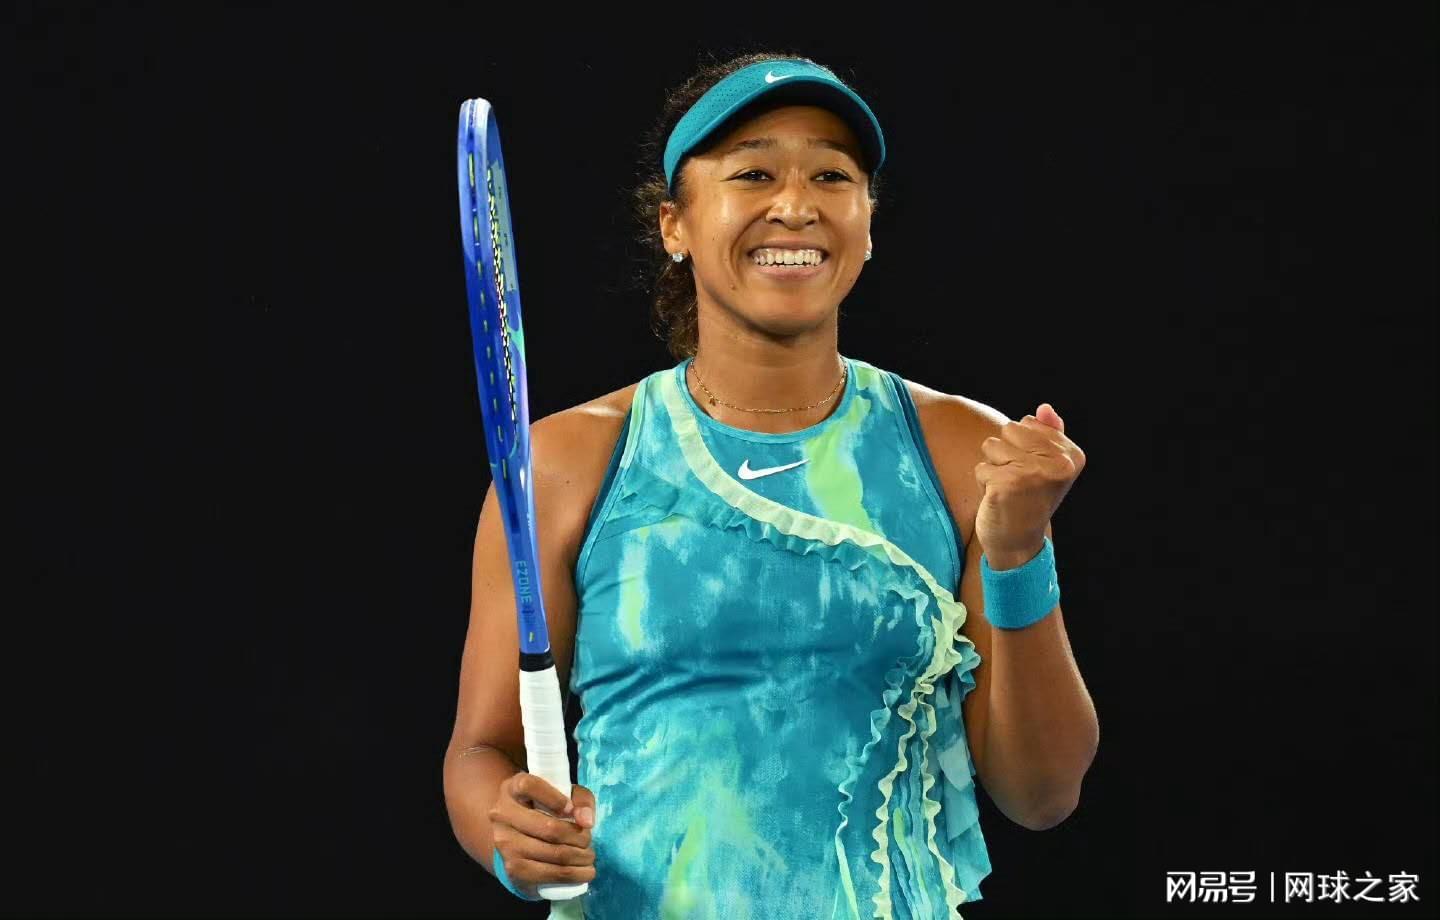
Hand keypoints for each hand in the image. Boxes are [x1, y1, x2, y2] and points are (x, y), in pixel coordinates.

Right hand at [489, 773, 597, 893]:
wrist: (516, 836)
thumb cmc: (545, 808)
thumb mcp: (563, 793)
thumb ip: (580, 799)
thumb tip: (586, 821)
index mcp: (512, 789)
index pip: (528, 786)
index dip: (554, 797)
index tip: (571, 809)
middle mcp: (502, 815)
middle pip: (549, 828)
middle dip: (579, 837)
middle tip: (589, 839)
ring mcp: (505, 844)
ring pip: (553, 853)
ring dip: (580, 857)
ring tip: (589, 856)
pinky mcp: (512, 868)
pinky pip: (548, 874)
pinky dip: (574, 875)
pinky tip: (584, 872)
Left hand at [974, 403, 1085, 568]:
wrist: (1018, 542)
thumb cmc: (1029, 499)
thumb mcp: (1046, 466)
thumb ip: (1048, 435)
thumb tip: (1044, 408)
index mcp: (1071, 455)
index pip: (1027, 422)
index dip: (1020, 446)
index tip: (1032, 473)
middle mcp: (1057, 463)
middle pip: (1008, 429)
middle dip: (1004, 453)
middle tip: (1016, 481)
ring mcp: (1033, 473)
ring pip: (991, 446)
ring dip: (992, 467)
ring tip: (1006, 488)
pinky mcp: (1008, 484)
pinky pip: (980, 467)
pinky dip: (983, 483)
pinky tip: (997, 498)